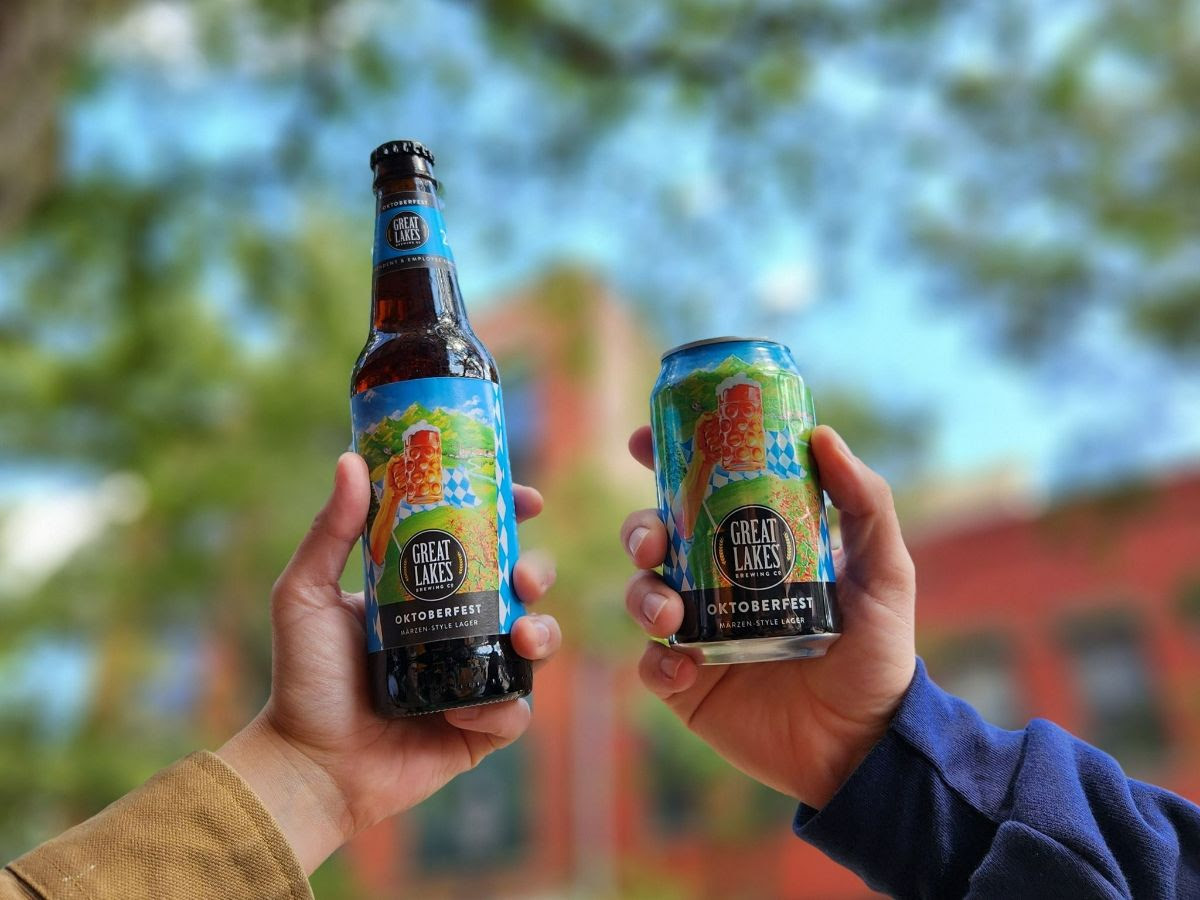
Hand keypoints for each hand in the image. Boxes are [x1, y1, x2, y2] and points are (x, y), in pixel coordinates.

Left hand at [218, 453, 559, 872]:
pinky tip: (463, 710)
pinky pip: (514, 711)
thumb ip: (330, 532)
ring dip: (542, 633)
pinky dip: (502, 706)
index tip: (528, 500)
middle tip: (524, 575)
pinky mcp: (479, 728)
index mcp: (426, 590)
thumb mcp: (306, 594)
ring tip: (521, 636)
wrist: (307, 764)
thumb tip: (351, 460)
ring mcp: (472, 677)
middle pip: (522, 587)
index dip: (510, 517)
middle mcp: (457, 628)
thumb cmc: (304, 678)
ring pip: (535, 644)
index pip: (481, 543)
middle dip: (539, 572)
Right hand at [621, 425, 914, 809]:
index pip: (699, 495)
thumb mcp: (883, 572)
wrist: (865, 744)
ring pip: (642, 596)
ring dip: (643, 596)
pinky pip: (651, 663)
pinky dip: (658, 660)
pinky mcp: (689, 684)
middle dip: (640, 531)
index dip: (664, 463)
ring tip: (671, 615)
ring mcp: (699, 633)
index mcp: (752, 547)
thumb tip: (823, 435)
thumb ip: (865, 502)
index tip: (642, 441)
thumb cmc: (877, 654)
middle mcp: (716, 584)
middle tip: (653, 542)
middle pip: (655, 540)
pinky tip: (686, 667)